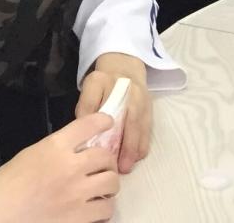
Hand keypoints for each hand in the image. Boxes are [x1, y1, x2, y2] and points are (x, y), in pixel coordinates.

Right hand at [0, 111, 120, 222]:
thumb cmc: (7, 185)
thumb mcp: (31, 154)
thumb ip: (56, 149)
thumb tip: (76, 150)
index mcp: (55, 146)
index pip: (88, 125)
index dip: (102, 121)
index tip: (107, 123)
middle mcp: (71, 167)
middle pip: (106, 157)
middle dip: (106, 162)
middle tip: (101, 168)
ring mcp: (77, 194)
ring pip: (111, 184)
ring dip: (108, 186)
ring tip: (101, 191)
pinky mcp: (79, 218)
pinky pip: (106, 211)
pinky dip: (103, 210)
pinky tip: (94, 209)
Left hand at [76, 53, 152, 174]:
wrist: (124, 66)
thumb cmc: (103, 83)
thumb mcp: (89, 89)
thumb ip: (86, 108)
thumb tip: (84, 135)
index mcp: (100, 80)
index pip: (91, 101)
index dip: (92, 121)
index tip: (90, 143)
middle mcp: (124, 87)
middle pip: (126, 117)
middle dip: (123, 144)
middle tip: (117, 166)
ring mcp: (140, 97)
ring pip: (139, 125)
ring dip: (134, 148)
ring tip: (127, 166)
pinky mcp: (149, 107)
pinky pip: (147, 128)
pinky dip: (142, 145)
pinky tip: (136, 158)